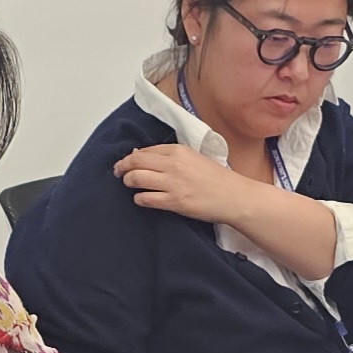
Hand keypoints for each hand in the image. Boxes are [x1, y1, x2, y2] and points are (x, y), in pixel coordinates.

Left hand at [115, 144, 255, 227]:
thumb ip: (169, 155)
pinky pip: (146, 198)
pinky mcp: (174, 202)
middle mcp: (174, 164)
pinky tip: (142, 198)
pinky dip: (139, 198)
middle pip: (135, 162)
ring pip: (136, 178)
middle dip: (123, 167)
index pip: (145, 150)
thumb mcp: (193, 157)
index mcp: (179, 150)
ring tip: (130, 185)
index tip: (127, 163)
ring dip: (129, 182)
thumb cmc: (215, 178)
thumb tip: (140, 155)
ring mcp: (173, 183)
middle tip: (120, 173)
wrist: (233, 196)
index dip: (132, 157)